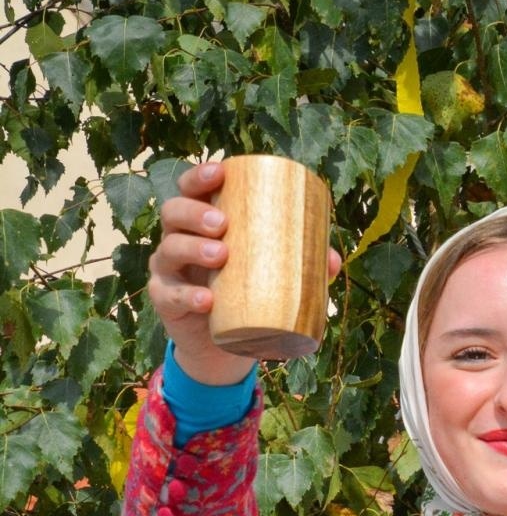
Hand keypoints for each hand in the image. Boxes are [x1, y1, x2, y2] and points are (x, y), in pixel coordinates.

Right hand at [148, 159, 341, 384]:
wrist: (220, 342)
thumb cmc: (245, 293)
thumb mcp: (271, 275)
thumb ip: (302, 264)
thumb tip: (332, 259)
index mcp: (201, 223)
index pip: (192, 190)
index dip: (199, 176)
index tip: (220, 172)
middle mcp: (178, 239)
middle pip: (174, 212)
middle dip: (195, 212)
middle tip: (223, 222)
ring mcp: (168, 270)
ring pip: (169, 249)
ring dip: (192, 248)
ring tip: (221, 255)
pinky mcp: (165, 301)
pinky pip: (170, 295)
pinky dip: (188, 296)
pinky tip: (206, 299)